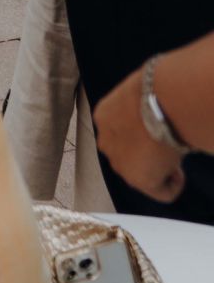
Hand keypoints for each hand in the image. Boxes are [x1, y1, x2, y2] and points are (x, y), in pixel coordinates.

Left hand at [94, 63, 186, 203]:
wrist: (158, 102)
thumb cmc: (153, 90)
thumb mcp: (135, 96)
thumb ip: (134, 110)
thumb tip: (146, 115)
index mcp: (103, 118)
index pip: (121, 133)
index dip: (141, 134)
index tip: (157, 127)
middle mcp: (106, 142)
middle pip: (129, 155)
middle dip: (146, 153)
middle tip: (164, 142)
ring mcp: (121, 164)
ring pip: (143, 175)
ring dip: (158, 167)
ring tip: (171, 153)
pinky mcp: (140, 181)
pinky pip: (162, 192)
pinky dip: (173, 184)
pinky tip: (179, 170)